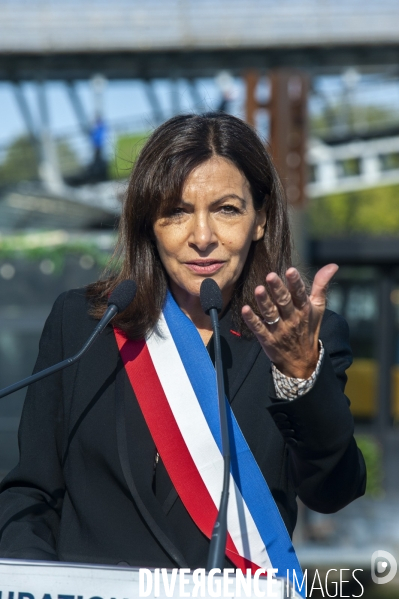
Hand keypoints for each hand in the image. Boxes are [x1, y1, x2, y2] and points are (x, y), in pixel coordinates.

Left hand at [241, 264, 338, 378]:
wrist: (302, 362)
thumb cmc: (308, 328)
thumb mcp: (317, 308)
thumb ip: (321, 285)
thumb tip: (332, 265)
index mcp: (304, 310)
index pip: (300, 294)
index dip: (295, 283)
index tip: (290, 270)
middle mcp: (292, 319)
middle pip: (284, 302)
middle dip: (277, 289)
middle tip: (270, 275)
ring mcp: (279, 330)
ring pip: (271, 314)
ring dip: (264, 302)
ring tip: (258, 289)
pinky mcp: (267, 339)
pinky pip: (259, 328)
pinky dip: (252, 320)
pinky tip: (245, 309)